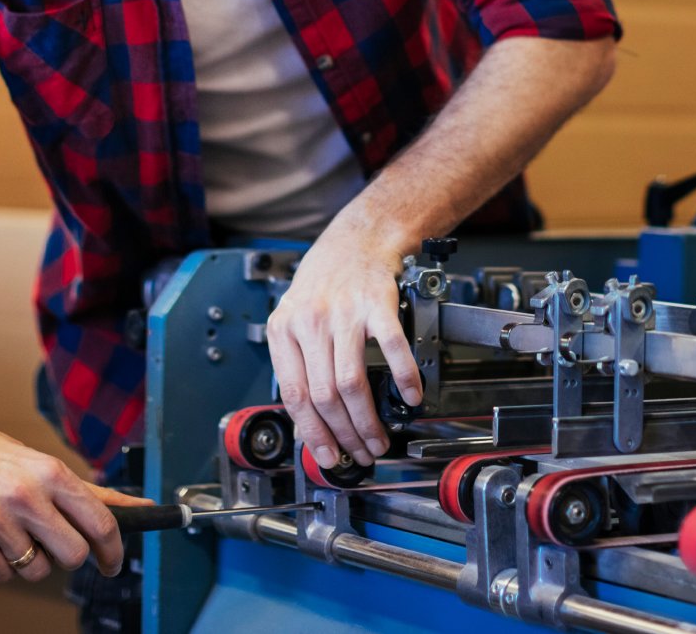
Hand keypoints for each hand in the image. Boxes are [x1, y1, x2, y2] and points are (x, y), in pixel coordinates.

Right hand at [0, 412, 153, 580]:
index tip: (112, 562)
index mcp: (51, 473)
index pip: (101, 523)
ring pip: (37, 571)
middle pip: (74, 555)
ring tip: (19, 535)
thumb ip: (91, 493)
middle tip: (59, 545)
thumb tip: (139, 507)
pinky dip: (3, 565)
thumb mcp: (46, 465)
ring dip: (34, 561)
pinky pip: (2, 575)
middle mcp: (24, 495)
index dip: (113, 550)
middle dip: (71, 557)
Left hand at [264, 218, 423, 470]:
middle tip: (360, 452)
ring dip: (368, 420)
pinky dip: (403, 378)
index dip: (312, 433)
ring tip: (379, 438)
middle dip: (344, 434)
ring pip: (351, 382)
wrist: (357, 240)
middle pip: (325, 396)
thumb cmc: (326, 282)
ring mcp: (345, 312)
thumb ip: (297, 363)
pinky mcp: (377, 303)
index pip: (295, 395)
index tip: (327, 456)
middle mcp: (311, 321)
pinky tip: (411, 396)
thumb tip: (309, 421)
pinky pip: (392, 349)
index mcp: (284, 329)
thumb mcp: (295, 318)